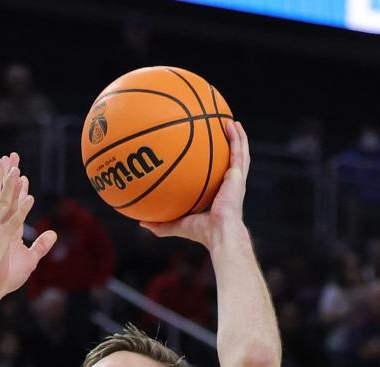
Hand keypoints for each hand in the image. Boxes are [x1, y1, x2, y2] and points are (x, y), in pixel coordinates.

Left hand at [139, 120, 249, 246]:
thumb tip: (140, 222)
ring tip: (230, 121)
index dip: (213, 166)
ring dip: (236, 136)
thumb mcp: (176, 225)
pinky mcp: (237, 175)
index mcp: (218, 195)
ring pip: (239, 152)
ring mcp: (235, 179)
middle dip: (226, 147)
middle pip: (229, 161)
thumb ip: (160, 224)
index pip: (216, 177)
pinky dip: (237, 137)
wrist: (219, 231)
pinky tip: (231, 123)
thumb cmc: (202, 232)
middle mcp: (229, 185)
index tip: (206, 155)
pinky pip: (239, 151)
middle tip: (220, 131)